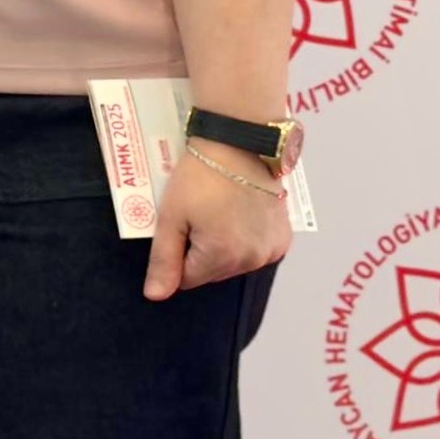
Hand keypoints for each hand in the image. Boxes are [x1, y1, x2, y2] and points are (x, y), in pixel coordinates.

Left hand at [143, 146, 293, 302]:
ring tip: (220, 211)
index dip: (178, 252)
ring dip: (225, 245)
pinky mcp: (284, 238)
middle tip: (200, 213)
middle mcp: (251, 261)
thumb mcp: (171, 216)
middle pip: (213, 272)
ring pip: (236, 263)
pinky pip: (257, 251)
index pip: (188, 279)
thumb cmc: (202, 176)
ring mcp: (271, 250)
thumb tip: (155, 296)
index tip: (182, 223)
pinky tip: (240, 214)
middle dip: (201, 249)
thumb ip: (163, 260)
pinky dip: (247, 239)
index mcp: (222, 258)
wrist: (240, 143)